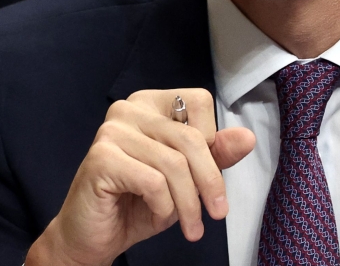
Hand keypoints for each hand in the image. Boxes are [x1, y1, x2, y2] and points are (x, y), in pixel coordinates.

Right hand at [25, 88, 255, 265]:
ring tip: (191, 228)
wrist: (92, 237)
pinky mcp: (101, 158)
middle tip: (217, 213)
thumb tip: (247, 138)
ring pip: (174, 164)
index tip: (211, 176)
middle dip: (210, 181)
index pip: (199, 102)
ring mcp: (112, 131)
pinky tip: (157, 217)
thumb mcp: (187, 178)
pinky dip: (164, 207)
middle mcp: (128, 108)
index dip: (213, 141)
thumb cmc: (139, 203)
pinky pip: (152, 182)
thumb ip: (215, 155)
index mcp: (150, 103)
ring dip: (189, 204)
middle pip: (190, 137)